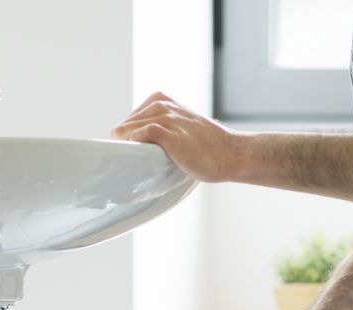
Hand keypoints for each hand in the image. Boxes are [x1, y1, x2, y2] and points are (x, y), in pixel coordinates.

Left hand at [112, 93, 246, 183]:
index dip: (127, 142)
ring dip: (127, 150)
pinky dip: (133, 148)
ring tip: (140, 165)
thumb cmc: (206, 147)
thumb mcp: (179, 126)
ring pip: (126, 131)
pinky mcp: (169, 133)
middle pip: (122, 127)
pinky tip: (142, 159)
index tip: (134, 157)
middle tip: (138, 164)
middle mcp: (160, 104)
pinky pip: (139, 135)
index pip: (127, 121)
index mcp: (160, 100)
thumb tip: (136, 148)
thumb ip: (159, 129)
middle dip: (126, 146)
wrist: (230, 154)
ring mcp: (165, 117)